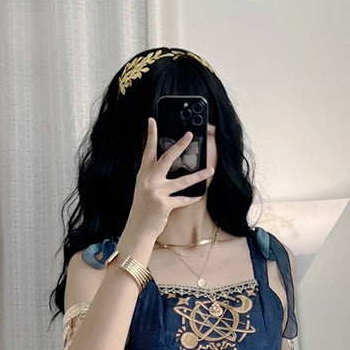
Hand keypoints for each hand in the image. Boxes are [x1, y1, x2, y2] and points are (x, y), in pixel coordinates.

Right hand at [126, 118, 214, 235]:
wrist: (138, 229)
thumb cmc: (143, 208)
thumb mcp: (144, 188)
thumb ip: (152, 176)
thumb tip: (165, 164)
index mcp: (143, 173)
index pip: (147, 150)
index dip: (149, 135)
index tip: (152, 120)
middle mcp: (149, 180)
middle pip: (167, 158)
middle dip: (179, 145)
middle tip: (189, 134)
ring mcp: (156, 192)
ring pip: (182, 181)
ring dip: (199, 176)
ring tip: (211, 170)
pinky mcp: (164, 205)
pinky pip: (182, 200)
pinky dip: (191, 199)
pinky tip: (199, 196)